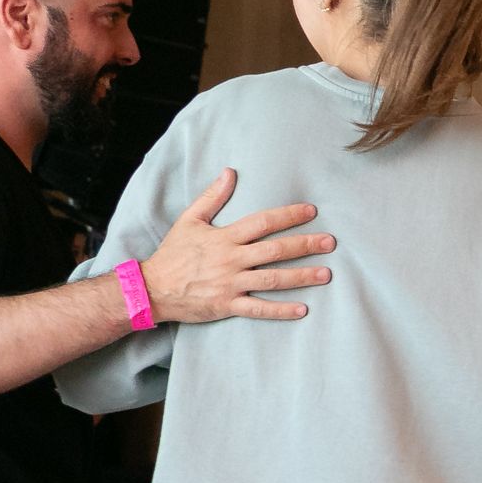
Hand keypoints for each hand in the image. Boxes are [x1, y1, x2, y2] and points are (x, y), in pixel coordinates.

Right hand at [140, 169, 334, 322]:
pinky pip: (259, 309)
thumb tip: (229, 172)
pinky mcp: (227, 305)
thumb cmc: (173, 254)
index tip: (311, 211)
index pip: (263, 222)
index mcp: (224, 237)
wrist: (151, 288)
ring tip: (326, 274)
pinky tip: (303, 309)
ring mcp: (231, 284)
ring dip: (301, 277)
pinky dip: (281, 310)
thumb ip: (212, 197)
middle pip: (275, 251)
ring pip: (272, 280)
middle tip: (330, 242)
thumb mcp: (189, 220)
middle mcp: (231, 260)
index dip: (289, 215)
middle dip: (304, 245)